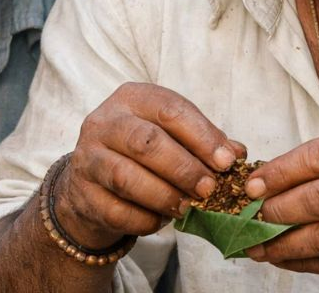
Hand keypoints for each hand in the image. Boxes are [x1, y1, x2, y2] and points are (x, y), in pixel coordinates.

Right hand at [53, 83, 246, 248]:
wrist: (94, 181)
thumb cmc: (143, 152)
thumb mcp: (172, 135)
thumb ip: (204, 141)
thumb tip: (237, 153)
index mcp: (132, 98)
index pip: (170, 109)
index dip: (203, 136)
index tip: (227, 161)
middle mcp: (104, 122)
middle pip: (146, 142)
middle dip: (184, 168)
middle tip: (210, 188)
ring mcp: (87, 158)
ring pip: (127, 178)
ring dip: (166, 196)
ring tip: (189, 206)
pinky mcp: (81, 194)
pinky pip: (116, 211)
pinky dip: (145, 219)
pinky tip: (163, 220)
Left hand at [241, 125, 318, 282]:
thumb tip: (268, 179)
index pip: (318, 158)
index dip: (278, 174)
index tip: (252, 186)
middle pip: (318, 201)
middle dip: (275, 212)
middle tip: (248, 218)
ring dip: (283, 245)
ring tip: (256, 244)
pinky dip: (305, 263)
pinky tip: (285, 258)